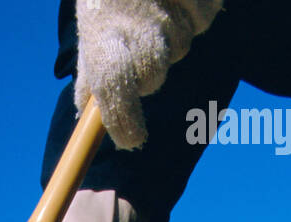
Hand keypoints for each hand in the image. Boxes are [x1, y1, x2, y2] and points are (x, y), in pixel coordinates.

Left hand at [75, 0, 222, 148]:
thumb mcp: (91, 25)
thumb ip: (91, 72)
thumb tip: (85, 113)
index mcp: (103, 35)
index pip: (114, 91)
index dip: (124, 120)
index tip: (132, 138)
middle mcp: (136, 23)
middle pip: (154, 76)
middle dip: (150, 71)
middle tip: (142, 44)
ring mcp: (169, 7)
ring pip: (184, 45)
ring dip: (174, 35)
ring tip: (156, 9)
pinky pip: (205, 18)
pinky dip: (195, 11)